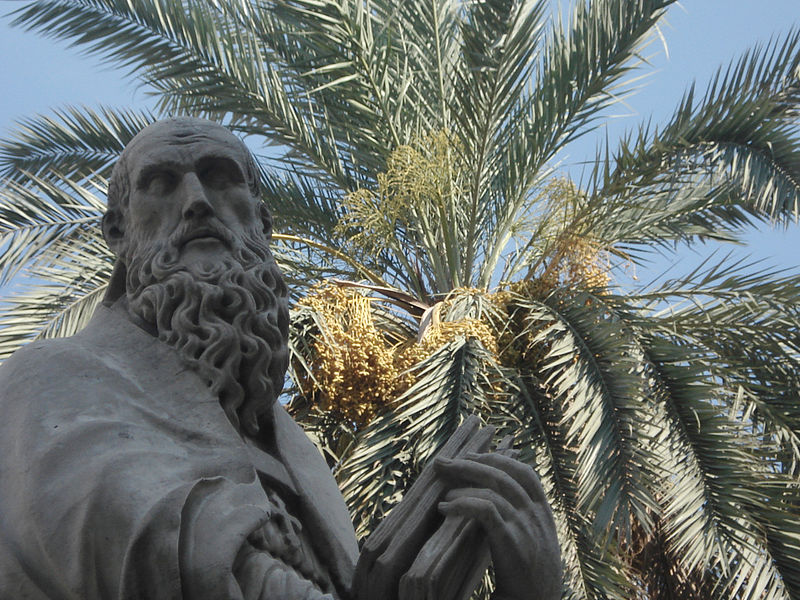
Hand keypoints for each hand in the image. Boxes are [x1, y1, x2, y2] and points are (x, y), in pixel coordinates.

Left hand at [434, 452, 560, 599]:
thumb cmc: (530, 580)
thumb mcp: (534, 544)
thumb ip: (520, 521)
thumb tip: (490, 501)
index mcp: (544, 513)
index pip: (525, 473)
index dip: (498, 459)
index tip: (474, 456)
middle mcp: (536, 514)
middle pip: (502, 475)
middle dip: (470, 464)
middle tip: (444, 461)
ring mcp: (525, 525)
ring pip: (492, 489)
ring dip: (462, 485)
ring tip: (442, 492)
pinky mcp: (511, 540)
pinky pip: (484, 509)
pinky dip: (462, 503)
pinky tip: (445, 508)